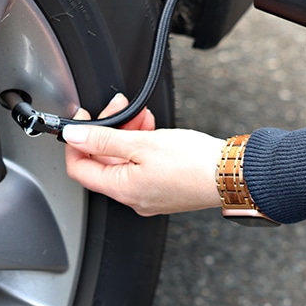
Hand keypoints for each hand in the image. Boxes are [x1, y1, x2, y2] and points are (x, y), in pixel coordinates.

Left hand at [63, 93, 223, 215]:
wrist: (231, 174)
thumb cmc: (194, 163)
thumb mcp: (143, 143)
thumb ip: (103, 139)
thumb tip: (73, 136)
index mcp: (122, 189)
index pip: (79, 168)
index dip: (75, 142)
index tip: (83, 120)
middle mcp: (132, 197)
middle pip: (103, 161)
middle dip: (108, 130)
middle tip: (118, 108)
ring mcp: (148, 194)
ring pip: (124, 160)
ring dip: (127, 133)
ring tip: (141, 116)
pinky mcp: (163, 188)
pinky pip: (141, 165)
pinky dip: (142, 145)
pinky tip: (152, 129)